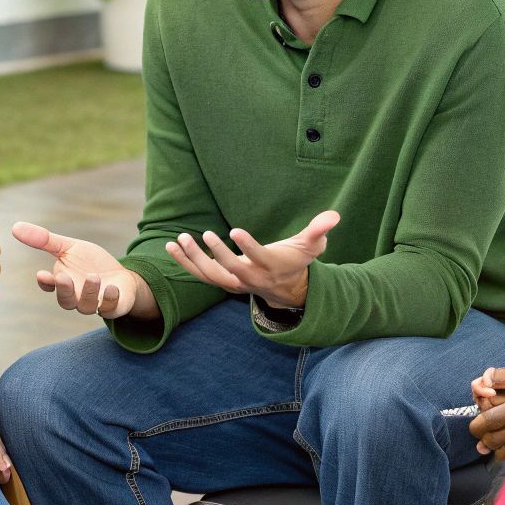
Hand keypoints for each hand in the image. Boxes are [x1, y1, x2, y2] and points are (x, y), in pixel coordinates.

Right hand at [14, 221, 157, 320]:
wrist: (120, 277)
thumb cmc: (90, 263)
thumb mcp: (69, 247)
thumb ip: (44, 240)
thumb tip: (15, 226)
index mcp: (62, 282)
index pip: (50, 286)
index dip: (45, 282)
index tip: (42, 274)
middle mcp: (76, 297)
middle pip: (65, 300)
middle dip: (64, 290)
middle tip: (63, 277)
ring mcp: (95, 304)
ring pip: (87, 306)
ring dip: (89, 292)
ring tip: (94, 276)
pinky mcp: (113, 307)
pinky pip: (111, 308)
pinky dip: (110, 299)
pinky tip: (112, 287)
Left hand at [164, 211, 338, 308]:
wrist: (286, 288)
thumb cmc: (297, 260)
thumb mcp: (311, 246)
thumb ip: (320, 231)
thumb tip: (334, 216)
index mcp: (271, 267)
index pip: (258, 257)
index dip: (247, 246)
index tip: (235, 230)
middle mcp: (250, 278)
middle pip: (230, 270)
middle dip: (216, 254)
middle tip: (204, 234)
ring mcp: (234, 282)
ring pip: (210, 275)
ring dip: (193, 259)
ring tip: (178, 239)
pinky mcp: (222, 280)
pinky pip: (200, 274)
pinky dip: (184, 262)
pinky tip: (170, 246)